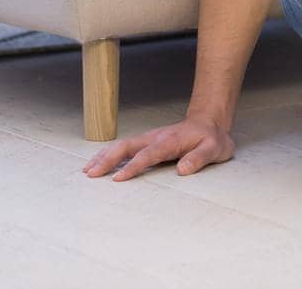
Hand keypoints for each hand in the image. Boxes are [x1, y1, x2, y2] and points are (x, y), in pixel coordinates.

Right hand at [82, 114, 234, 181]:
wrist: (208, 123)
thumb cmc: (211, 138)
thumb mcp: (213, 148)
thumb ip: (199, 158)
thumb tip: (183, 170)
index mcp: (169, 141)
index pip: (147, 155)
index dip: (132, 167)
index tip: (118, 178)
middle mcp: (154, 138)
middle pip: (126, 147)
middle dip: (107, 160)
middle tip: (91, 174)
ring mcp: (149, 139)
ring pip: (121, 146)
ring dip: (103, 157)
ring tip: (87, 170)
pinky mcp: (146, 143)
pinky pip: (124, 148)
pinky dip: (109, 154)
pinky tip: (98, 163)